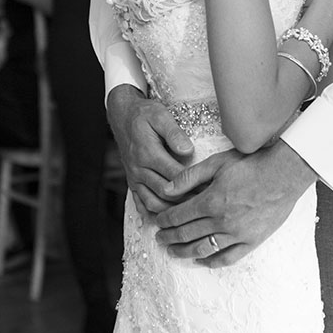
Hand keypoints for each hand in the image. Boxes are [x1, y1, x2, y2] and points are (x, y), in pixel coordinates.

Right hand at [107, 84, 194, 214]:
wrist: (122, 116)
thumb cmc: (144, 114)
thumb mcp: (160, 115)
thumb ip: (174, 133)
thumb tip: (187, 151)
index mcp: (148, 153)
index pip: (174, 175)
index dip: (193, 184)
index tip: (210, 188)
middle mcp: (139, 169)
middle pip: (165, 193)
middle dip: (186, 200)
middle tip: (207, 204)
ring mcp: (134, 178)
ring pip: (153, 203)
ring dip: (172, 211)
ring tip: (192, 213)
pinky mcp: (132, 182)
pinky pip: (141, 204)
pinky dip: (154, 213)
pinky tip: (169, 218)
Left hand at [154, 140, 315, 267]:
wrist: (284, 175)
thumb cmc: (251, 164)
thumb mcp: (217, 163)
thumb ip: (190, 177)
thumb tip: (167, 188)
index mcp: (210, 201)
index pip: (179, 216)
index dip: (165, 220)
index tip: (156, 222)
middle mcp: (221, 221)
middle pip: (187, 234)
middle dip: (169, 237)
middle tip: (159, 239)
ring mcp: (236, 234)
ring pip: (203, 249)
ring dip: (185, 252)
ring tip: (173, 252)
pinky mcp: (251, 241)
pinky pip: (228, 257)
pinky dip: (212, 261)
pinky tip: (203, 260)